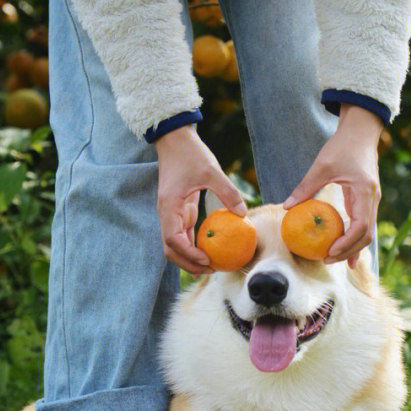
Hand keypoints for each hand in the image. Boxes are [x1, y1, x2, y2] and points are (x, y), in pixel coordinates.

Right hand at [155, 125, 246, 273]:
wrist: (175, 140)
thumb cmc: (190, 153)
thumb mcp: (211, 170)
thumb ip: (227, 191)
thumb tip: (244, 213)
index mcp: (169, 206)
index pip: (172, 239)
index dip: (188, 254)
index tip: (207, 261)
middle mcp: (166, 214)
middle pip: (170, 249)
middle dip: (188, 263)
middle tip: (211, 270)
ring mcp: (171, 214)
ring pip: (175, 245)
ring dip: (190, 258)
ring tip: (212, 266)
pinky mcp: (178, 211)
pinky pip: (183, 235)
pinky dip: (193, 246)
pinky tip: (210, 251)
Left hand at [283, 104, 382, 266]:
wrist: (361, 131)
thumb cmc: (342, 146)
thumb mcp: (321, 166)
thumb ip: (305, 187)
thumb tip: (285, 206)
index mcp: (365, 192)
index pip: (360, 227)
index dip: (346, 243)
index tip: (329, 252)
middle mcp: (372, 199)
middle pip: (367, 235)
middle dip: (349, 251)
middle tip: (327, 261)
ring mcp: (372, 200)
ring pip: (367, 232)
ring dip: (353, 248)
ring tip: (335, 260)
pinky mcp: (367, 199)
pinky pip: (363, 223)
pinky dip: (354, 238)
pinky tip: (342, 248)